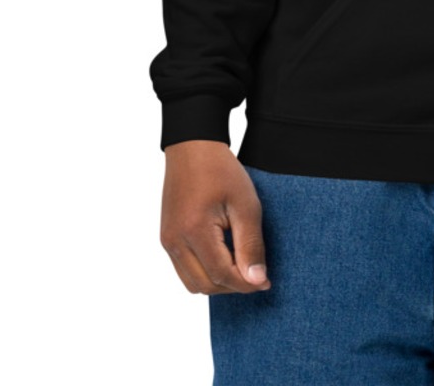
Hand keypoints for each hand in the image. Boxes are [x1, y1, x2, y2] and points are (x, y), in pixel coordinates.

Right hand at [160, 140, 272, 294]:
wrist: (193, 147)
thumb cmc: (221, 170)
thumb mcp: (245, 204)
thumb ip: (250, 245)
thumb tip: (256, 280)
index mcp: (194, 231)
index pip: (221, 275)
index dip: (246, 284)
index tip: (266, 281)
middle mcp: (175, 241)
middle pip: (205, 285)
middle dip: (233, 287)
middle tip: (256, 276)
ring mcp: (168, 241)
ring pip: (192, 283)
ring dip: (217, 282)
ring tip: (241, 267)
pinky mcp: (167, 238)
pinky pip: (184, 270)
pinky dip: (205, 272)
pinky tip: (224, 258)